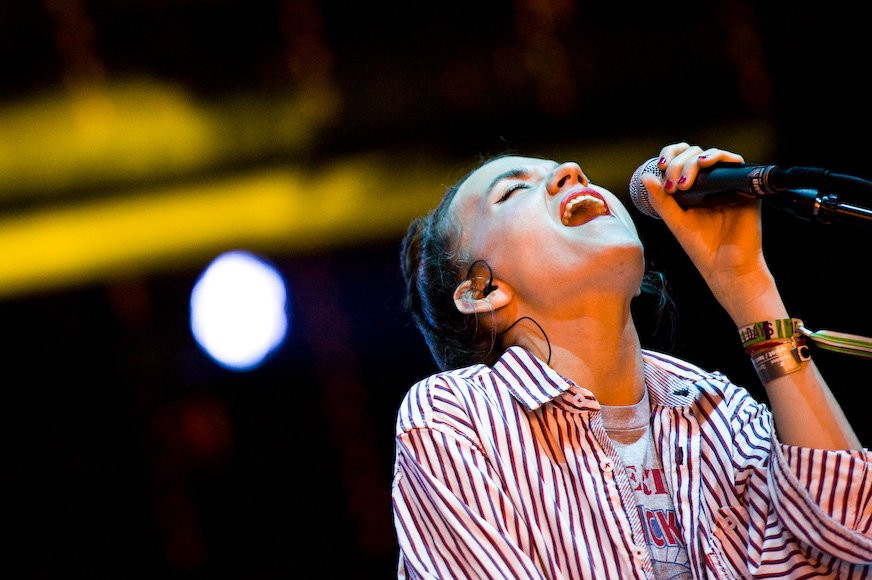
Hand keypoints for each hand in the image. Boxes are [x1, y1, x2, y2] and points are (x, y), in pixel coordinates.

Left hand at [641, 142, 784, 324]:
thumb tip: (645, 176)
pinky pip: (735, 162)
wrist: (725, 265)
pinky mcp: (745, 186)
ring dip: (693, 160)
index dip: (670, 155)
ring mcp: (727, 184)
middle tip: (674, 184)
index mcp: (693, 189)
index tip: (659, 166)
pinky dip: (719, 156)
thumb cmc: (701, 246)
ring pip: (711, 155)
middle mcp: (711, 183)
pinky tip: (705, 163)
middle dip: (679, 163)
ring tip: (683, 180)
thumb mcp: (676, 221)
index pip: (681, 160)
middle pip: (694, 155)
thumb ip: (661, 200)